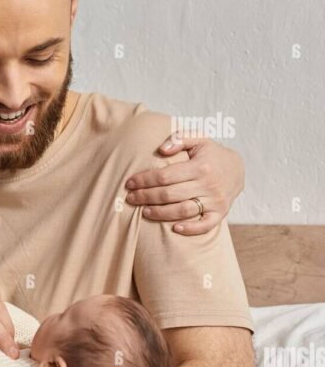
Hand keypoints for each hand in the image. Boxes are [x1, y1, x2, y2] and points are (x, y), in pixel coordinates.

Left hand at [125, 134, 244, 235]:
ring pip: (183, 211)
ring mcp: (215, 200)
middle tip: (131, 198)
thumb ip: (180, 138)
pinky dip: (191, 229)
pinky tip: (174, 229)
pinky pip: (205, 225)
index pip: (165, 176)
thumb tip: (162, 149)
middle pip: (170, 194)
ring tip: (144, 212)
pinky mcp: (220, 213)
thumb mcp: (198, 138)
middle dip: (146, 197)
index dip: (144, 180)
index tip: (129, 183)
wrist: (237, 169)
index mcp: (200, 166)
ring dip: (161, 213)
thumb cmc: (210, 154)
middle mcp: (208, 184)